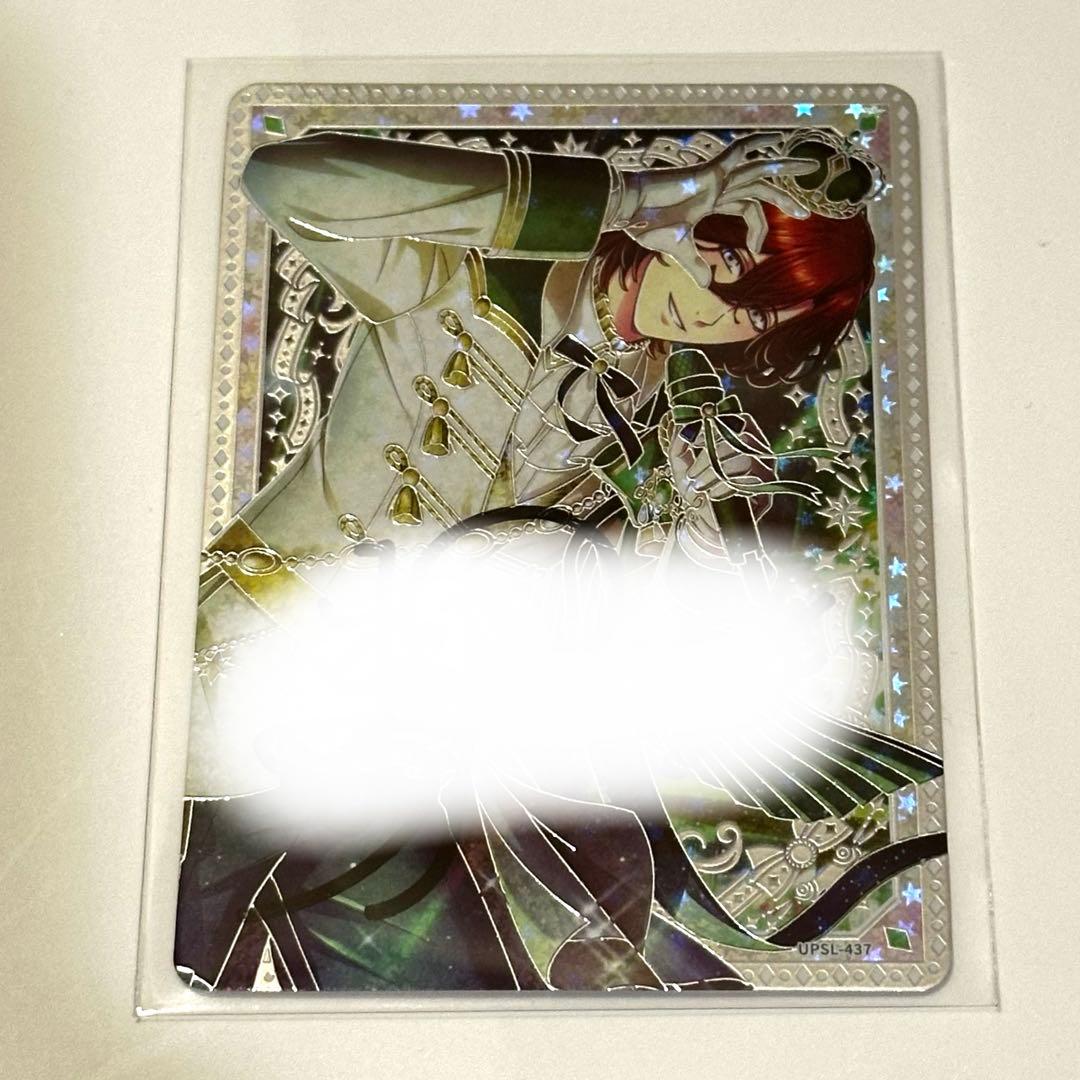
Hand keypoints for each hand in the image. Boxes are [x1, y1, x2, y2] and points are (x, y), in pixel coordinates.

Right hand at [609, 132, 817, 287]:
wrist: (630, 210)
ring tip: (812, 168)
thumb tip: (708, 283)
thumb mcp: (678, 250)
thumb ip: (695, 264)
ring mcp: (715, 176)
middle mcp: (717, 186)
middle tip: (805, 213)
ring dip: (786, 168)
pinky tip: (777, 139)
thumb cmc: (647, 225)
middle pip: (760, 186)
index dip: (758, 228)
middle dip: (785, 198)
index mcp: (711, 200)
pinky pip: (738, 152)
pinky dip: (757, 143)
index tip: (758, 249)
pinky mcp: (710, 171)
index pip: (747, 207)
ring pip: (759, 170)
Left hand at [667, 410, 775, 504]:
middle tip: (691, 476)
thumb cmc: (696, 488)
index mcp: (740, 439)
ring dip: (716, 474)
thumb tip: (683, 428)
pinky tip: (713, 496)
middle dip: (710, 458)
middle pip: (740, 441)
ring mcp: (766, 472)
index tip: (694, 441)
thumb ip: (679, 444)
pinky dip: (728, 488)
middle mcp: (758, 452)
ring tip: (700, 487)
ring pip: (745, 461)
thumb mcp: (681, 465)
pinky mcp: (767, 494)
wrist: (705, 521)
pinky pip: (752, 483)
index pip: (739, 421)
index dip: (717, 427)